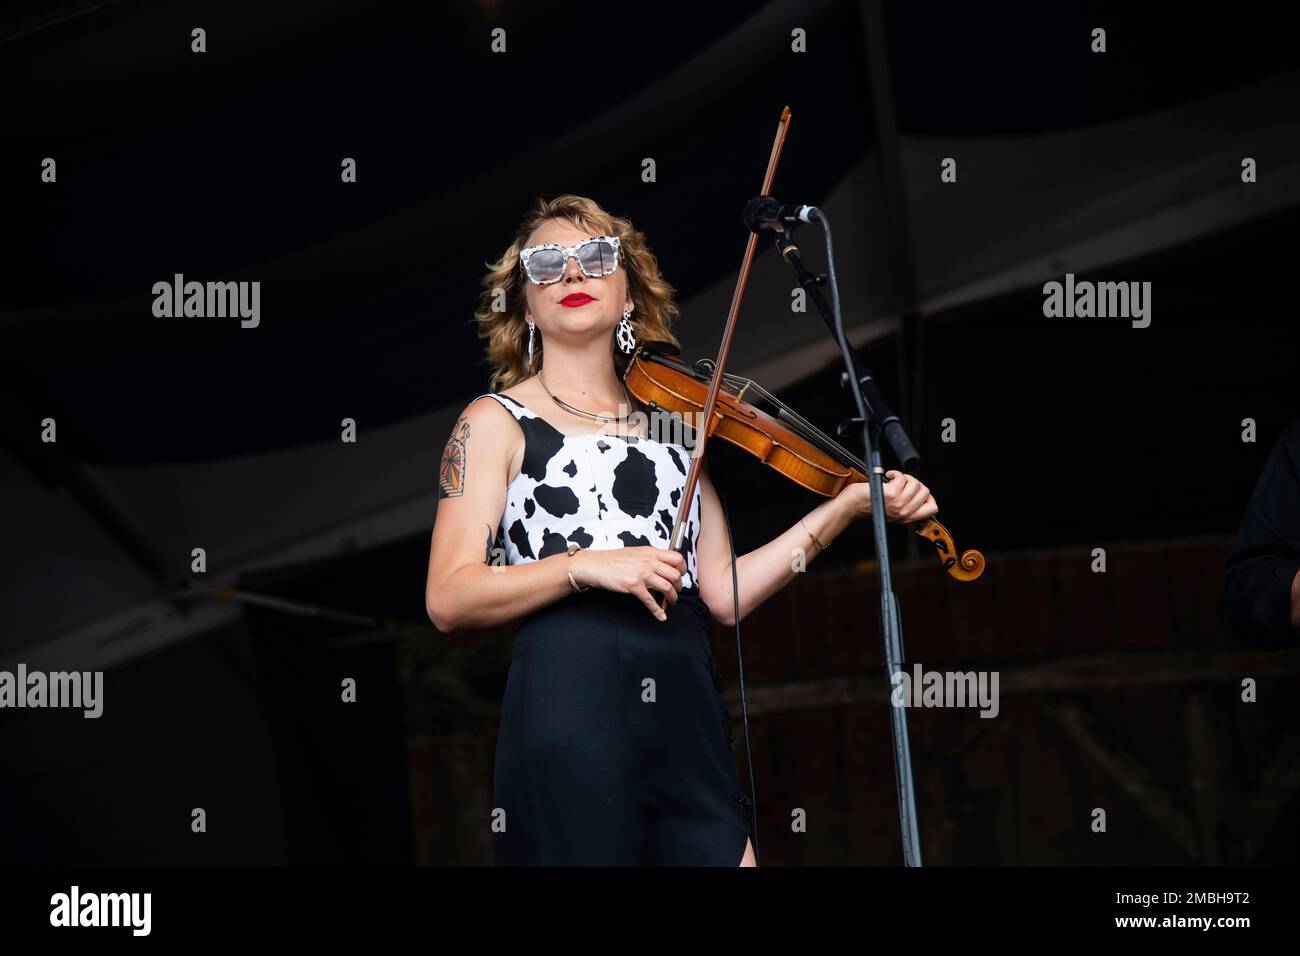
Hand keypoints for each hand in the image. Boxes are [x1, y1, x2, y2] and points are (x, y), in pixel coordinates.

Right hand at [570, 546, 685, 621]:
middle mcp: (648, 561)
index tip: (681, 576)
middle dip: (679, 587)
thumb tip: (662, 567)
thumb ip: (650, 558)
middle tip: (675, 592)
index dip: (682, 569)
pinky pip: (651, 601)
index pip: (677, 558)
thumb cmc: (611, 560)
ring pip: (667, 588)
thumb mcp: (635, 553)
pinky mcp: (633, 586)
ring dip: (671, 598)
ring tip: (670, 602)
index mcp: (650, 552)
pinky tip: (661, 615)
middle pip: (675, 575)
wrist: (594, 565)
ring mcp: (641, 574)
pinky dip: (658, 611)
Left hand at [835, 470, 937, 523]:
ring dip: (904, 477)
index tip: (918, 491)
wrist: (852, 505)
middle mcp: (904, 513)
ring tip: (893, 480)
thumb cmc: (868, 503)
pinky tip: (887, 477)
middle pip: (925, 491)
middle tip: (901, 483)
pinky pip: (902, 478)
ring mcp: (898, 504)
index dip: (929, 497)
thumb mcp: (892, 510)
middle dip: (914, 482)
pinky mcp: (891, 495)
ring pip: (915, 483)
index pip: (932, 509)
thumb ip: (906, 505)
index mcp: (906, 517)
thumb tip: (918, 490)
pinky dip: (895, 474)